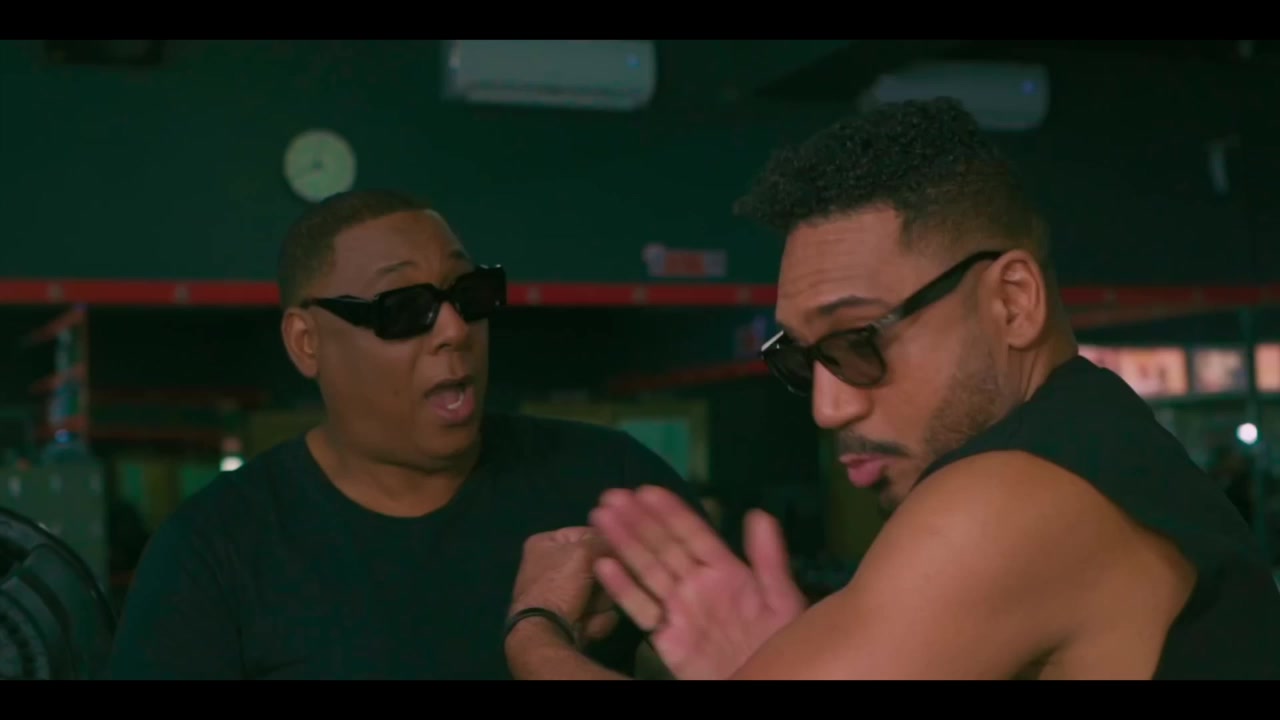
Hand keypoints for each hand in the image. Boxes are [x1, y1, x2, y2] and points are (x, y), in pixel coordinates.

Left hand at [509, 527, 619, 646]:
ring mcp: (559, 593)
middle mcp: (549, 565)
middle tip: (600, 587)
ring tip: (589, 609)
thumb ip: (604, 541)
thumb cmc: (559, 586)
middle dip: (603, 581)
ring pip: (600, 591)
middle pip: (596, 566)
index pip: (587, 533)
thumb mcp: (583, 553)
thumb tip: (620, 543)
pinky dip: (595, 619)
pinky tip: (587, 623)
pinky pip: (595, 612)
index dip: (605, 545)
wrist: (546, 634)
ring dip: (600, 602)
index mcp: (544, 543)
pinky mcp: (569, 617)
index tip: (619, 555)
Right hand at [590, 486, 806, 679]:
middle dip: (637, 520)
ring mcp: (679, 609)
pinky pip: (641, 609)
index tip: (646, 490)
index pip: (693, 534)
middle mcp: (696, 584)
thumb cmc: (777, 644)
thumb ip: (769, 559)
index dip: (670, 512)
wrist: (762, 685)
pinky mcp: (666, 637)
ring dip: (624, 542)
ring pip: (646, 569)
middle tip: (612, 495)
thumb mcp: (781, 599)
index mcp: (725, 571)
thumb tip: (758, 513)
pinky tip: (604, 566)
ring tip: (601, 517)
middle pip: (662, 546)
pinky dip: (622, 588)